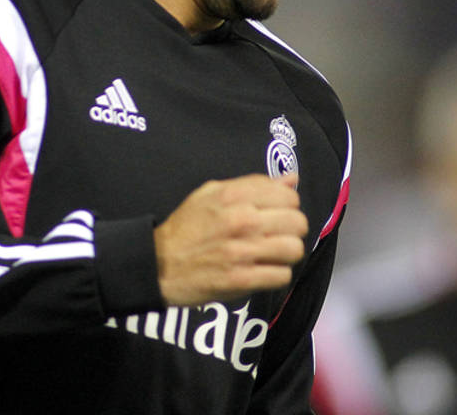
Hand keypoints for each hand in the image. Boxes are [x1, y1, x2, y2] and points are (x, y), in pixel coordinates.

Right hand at [154, 174, 307, 306]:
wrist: (159, 265)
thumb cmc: (185, 228)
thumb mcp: (211, 193)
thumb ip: (253, 184)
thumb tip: (291, 178)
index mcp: (234, 196)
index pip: (288, 194)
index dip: (288, 204)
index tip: (277, 213)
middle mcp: (241, 220)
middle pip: (297, 221)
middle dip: (292, 229)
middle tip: (278, 235)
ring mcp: (242, 251)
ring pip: (294, 249)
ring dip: (288, 253)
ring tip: (274, 254)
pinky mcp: (241, 280)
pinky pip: (281, 276)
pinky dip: (277, 275)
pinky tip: (264, 270)